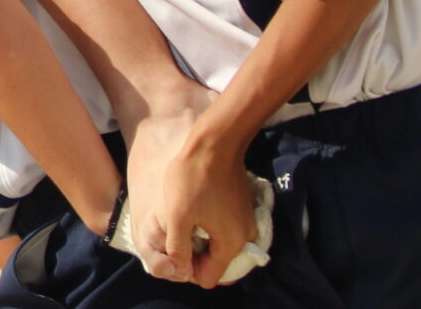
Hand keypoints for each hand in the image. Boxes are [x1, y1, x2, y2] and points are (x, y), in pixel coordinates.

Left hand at [127, 124, 258, 287]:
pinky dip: (210, 226)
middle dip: (195, 255)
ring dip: (202, 239)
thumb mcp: (177, 216)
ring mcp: (247, 221)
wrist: (215, 142)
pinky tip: (195, 210)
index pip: (209, 277)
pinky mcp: (243, 207)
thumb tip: (181, 270)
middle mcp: (245, 237)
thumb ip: (178, 248)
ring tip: (182, 221)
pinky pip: (225, 228)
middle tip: (175, 236)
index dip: (188, 269)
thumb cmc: (192, 178)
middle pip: (217, 262)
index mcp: (231, 244)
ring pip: (220, 244)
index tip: (173, 250)